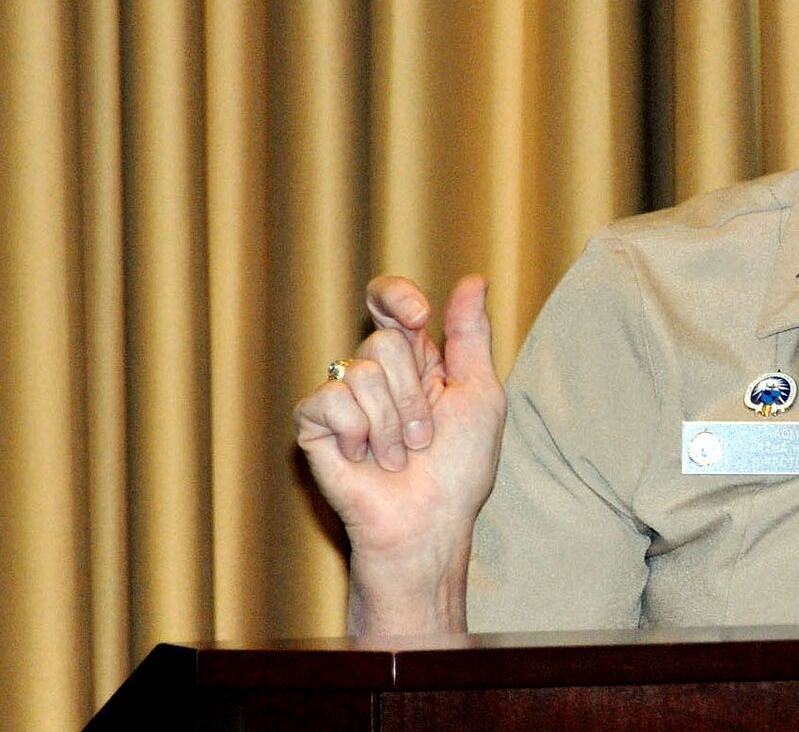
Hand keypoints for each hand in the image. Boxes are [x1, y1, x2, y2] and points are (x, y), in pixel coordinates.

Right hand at [294, 274, 505, 632]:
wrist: (430, 522)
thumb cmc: (460, 468)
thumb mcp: (479, 394)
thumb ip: (470, 335)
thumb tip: (472, 279)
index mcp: (415, 360)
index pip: (389, 302)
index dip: (396, 297)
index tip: (419, 316)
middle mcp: (375, 374)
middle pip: (383, 341)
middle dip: (414, 394)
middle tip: (422, 436)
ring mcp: (343, 398)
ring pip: (360, 372)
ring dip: (392, 423)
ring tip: (398, 457)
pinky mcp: (315, 425)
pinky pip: (329, 401)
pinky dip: (359, 433)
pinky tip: (365, 460)